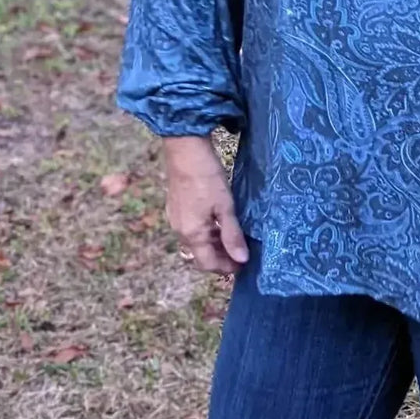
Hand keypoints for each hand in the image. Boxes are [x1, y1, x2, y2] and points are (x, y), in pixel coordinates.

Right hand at [162, 135, 248, 274]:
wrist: (185, 149)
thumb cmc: (207, 177)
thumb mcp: (225, 206)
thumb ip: (232, 234)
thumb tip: (242, 260)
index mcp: (192, 234)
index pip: (208, 264)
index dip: (226, 268)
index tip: (243, 265)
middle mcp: (180, 231)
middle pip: (200, 255)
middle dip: (220, 258)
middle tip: (241, 253)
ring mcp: (176, 219)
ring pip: (196, 242)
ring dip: (213, 245)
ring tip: (233, 239)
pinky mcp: (176, 208)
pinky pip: (191, 230)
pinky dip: (206, 233)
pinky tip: (219, 223)